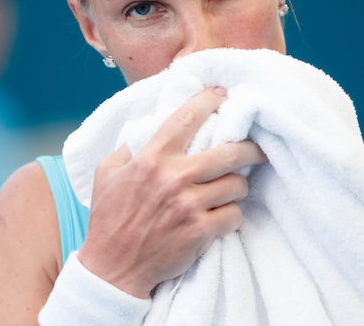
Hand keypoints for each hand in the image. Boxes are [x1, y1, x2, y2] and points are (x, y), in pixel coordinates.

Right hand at [77, 87, 266, 298]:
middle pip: (228, 152)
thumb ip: (127, 148)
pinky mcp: (200, 232)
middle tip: (257, 148)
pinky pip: (234, 215)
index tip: (223, 94)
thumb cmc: (108, 220)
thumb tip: (146, 127)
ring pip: (236, 184)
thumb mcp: (105, 174)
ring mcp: (188, 206)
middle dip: (250, 148)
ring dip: (239, 186)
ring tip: (232, 188)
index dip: (209, 100)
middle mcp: (172, 178)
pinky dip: (233, 215)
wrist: (112, 269)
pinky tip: (223, 216)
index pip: (186, 118)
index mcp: (151, 159)